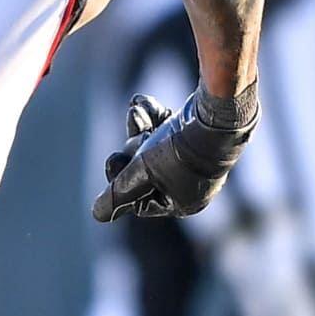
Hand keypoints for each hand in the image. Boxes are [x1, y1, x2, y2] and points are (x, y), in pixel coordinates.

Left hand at [92, 82, 257, 221]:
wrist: (216, 115)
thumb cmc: (177, 150)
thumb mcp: (141, 173)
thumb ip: (118, 193)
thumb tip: (98, 214)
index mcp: (183, 202)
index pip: (139, 199)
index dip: (121, 180)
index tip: (113, 159)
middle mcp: (193, 185)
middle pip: (145, 171)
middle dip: (132, 147)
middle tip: (131, 137)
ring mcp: (197, 160)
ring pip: (154, 146)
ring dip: (139, 126)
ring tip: (135, 110)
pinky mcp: (198, 136)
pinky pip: (167, 130)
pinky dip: (153, 116)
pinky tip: (141, 101)